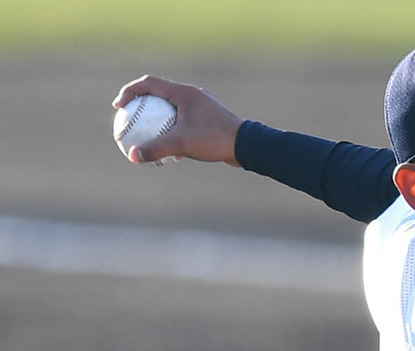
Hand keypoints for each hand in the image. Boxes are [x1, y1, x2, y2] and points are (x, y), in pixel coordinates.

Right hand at [112, 75, 243, 165]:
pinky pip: (183, 124)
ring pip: (171, 112)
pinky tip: (173, 156)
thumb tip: (132, 156)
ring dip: (157, 124)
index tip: (118, 108)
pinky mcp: (208, 120)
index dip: (129, 92)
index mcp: (183, 92)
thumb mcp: (182, 144)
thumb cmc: (215, 140)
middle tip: (129, 122)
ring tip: (148, 141)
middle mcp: (192, 95)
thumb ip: (155, 148)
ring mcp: (201, 107)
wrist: (247, 146)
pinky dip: (173, 135)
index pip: (148, 83)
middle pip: (158, 96)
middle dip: (141, 109)